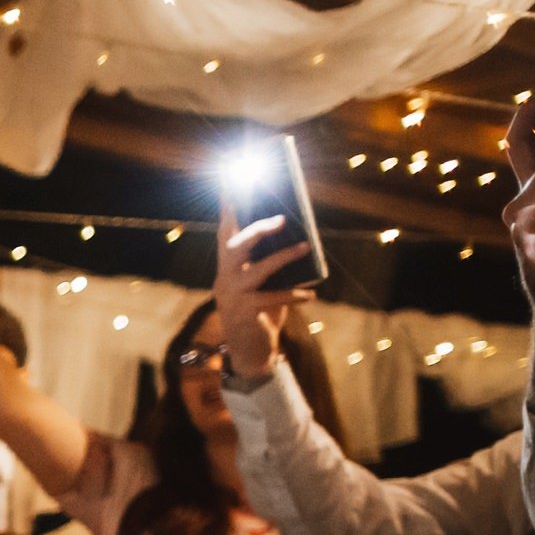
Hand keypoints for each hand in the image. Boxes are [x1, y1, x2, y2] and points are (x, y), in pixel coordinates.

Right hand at [213, 204, 316, 380]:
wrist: (250, 351)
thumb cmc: (261, 311)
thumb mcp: (263, 283)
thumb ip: (269, 261)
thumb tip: (298, 235)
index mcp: (227, 266)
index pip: (226, 232)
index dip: (229, 208)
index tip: (233, 183)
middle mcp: (224, 278)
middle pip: (236, 246)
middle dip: (258, 230)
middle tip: (282, 219)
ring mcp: (232, 296)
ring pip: (256, 270)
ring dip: (283, 257)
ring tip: (305, 248)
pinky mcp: (245, 313)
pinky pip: (272, 298)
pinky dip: (293, 295)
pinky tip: (310, 295)